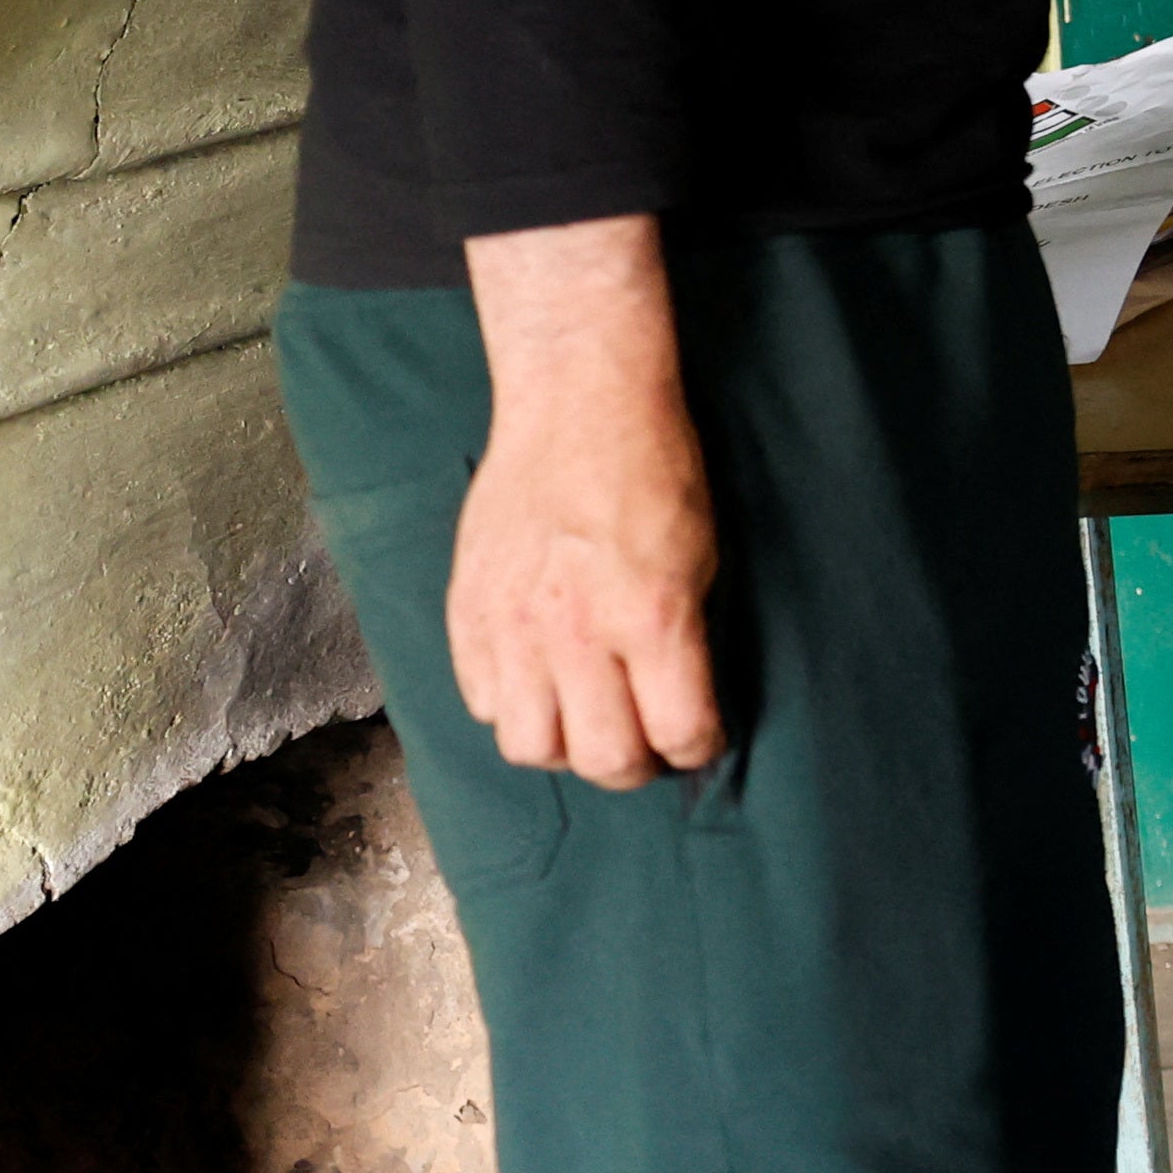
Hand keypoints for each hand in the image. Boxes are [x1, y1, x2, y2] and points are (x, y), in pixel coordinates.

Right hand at [447, 217, 724, 787]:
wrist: (578, 407)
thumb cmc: (655, 472)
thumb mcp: (703, 557)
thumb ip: (686, 641)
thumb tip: (679, 708)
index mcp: (651, 616)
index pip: (679, 732)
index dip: (699, 748)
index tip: (700, 740)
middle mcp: (576, 632)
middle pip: (602, 758)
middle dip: (635, 765)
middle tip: (646, 745)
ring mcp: (514, 626)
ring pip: (530, 746)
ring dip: (566, 746)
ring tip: (588, 719)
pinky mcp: (469, 614)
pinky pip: (483, 701)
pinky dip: (515, 706)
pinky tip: (542, 680)